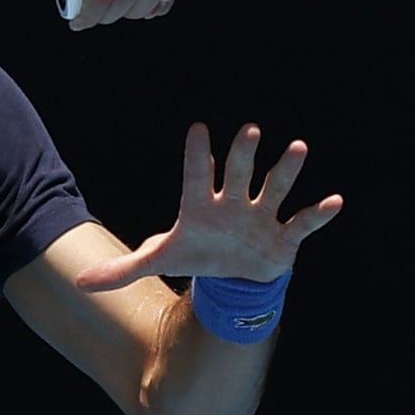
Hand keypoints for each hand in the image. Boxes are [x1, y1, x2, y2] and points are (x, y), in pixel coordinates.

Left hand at [75, 123, 345, 291]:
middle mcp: (233, 202)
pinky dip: (319, 214)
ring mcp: (260, 216)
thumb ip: (121, 271)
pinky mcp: (283, 236)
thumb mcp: (159, 262)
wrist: (231, 278)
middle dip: (243, 153)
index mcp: (201, 205)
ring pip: (274, 187)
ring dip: (286, 170)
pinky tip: (335, 201)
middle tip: (249, 130)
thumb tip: (79, 284)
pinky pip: (303, 222)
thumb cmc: (197, 256)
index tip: (198, 130)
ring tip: (298, 147)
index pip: (197, 175)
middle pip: (239, 172)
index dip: (198, 155)